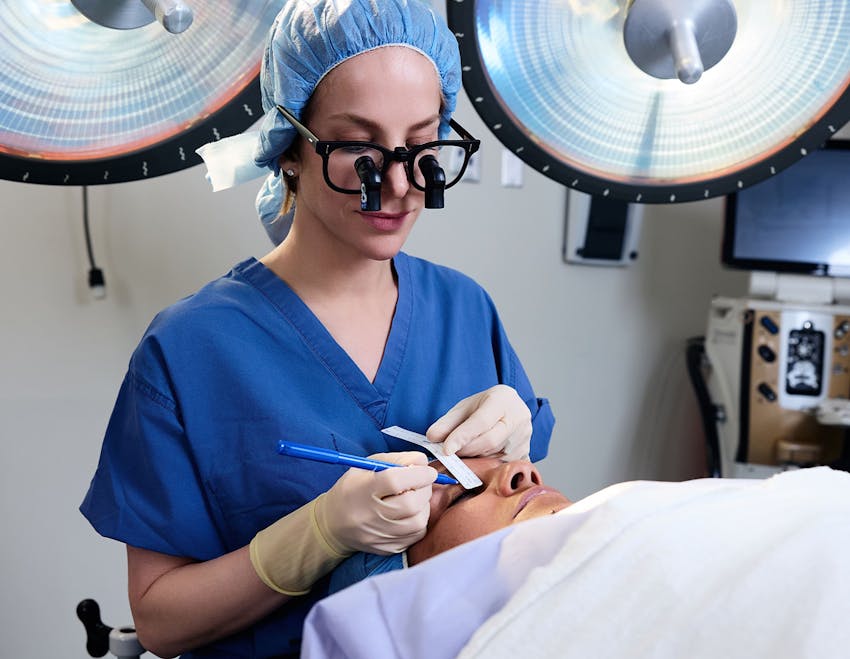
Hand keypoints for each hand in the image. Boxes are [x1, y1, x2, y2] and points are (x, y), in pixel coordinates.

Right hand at [315, 451, 435, 554]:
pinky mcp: (386, 548)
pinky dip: (420, 521)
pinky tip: (411, 513)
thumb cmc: (353, 489)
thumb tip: (424, 463)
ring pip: (418, 522)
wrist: (333, 523)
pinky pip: (416, 535)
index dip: (418, 474)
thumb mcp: (368, 466)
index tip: (428, 471)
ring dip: (424, 506)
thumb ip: (398, 460)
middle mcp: (369, 515)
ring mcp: (377, 535)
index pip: (395, 481)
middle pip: (410, 504)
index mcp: (362, 489)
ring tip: (416, 498)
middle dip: (425, 490)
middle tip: (424, 483)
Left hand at [426, 384, 531, 460]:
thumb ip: (447, 422)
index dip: (462, 437)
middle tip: (449, 454)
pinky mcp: (526, 453)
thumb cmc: (486, 406)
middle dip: (465, 450)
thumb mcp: (465, 407)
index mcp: (503, 400)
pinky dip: (487, 467)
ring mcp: (524, 438)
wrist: (511, 406)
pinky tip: (477, 463)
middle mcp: (519, 419)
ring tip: (462, 456)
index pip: (481, 422)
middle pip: (489, 441)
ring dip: (475, 460)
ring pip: (495, 456)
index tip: (445, 449)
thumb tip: (432, 437)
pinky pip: (503, 466)